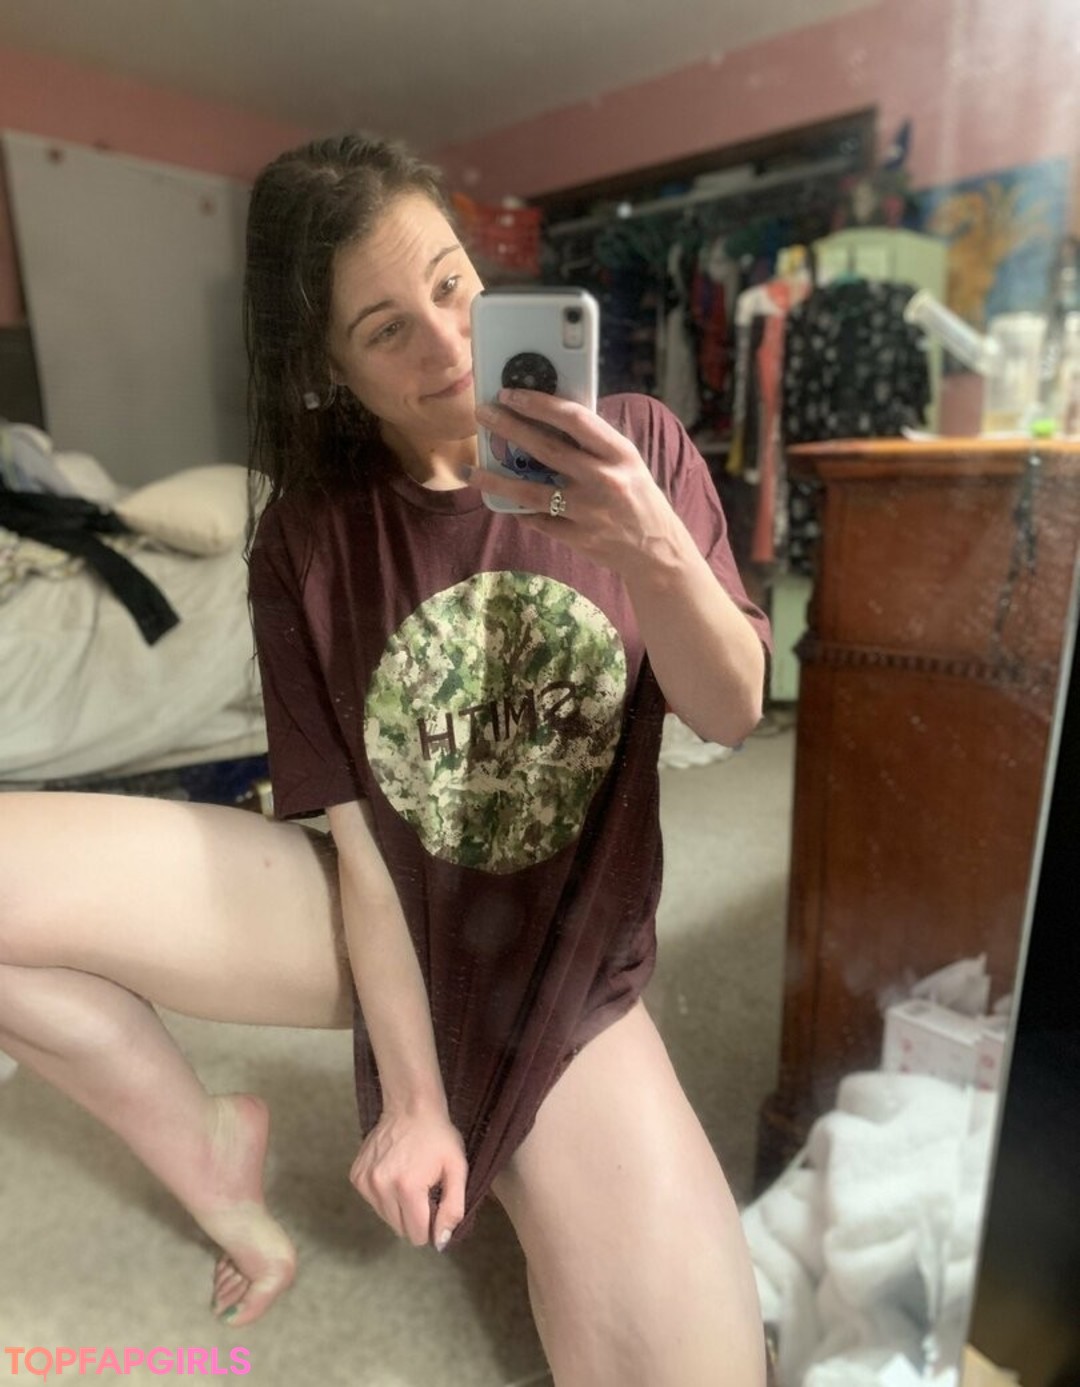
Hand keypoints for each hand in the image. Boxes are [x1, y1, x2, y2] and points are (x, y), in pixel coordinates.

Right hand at [349, 1104, 467, 1250]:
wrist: (410, 1106)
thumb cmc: (438, 1137)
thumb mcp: (457, 1170)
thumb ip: (453, 1210)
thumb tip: (440, 1243)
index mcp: (408, 1189)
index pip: (417, 1235)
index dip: (430, 1223)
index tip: (435, 1202)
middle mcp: (381, 1187)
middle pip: (400, 1228)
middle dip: (414, 1216)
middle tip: (424, 1189)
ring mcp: (365, 1181)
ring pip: (385, 1217)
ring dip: (399, 1206)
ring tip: (410, 1178)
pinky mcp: (356, 1176)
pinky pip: (373, 1202)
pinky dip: (385, 1194)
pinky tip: (395, 1172)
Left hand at [470, 389, 679, 578]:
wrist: (657, 550)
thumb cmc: (637, 497)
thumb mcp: (627, 462)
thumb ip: (594, 443)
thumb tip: (548, 417)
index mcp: (619, 454)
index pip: (574, 419)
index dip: (539, 404)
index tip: (511, 394)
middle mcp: (604, 480)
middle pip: (546, 449)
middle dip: (509, 427)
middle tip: (483, 414)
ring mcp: (589, 512)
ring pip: (530, 492)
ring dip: (496, 479)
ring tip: (471, 469)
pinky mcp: (578, 538)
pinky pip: (538, 520)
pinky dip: (519, 510)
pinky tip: (504, 501)